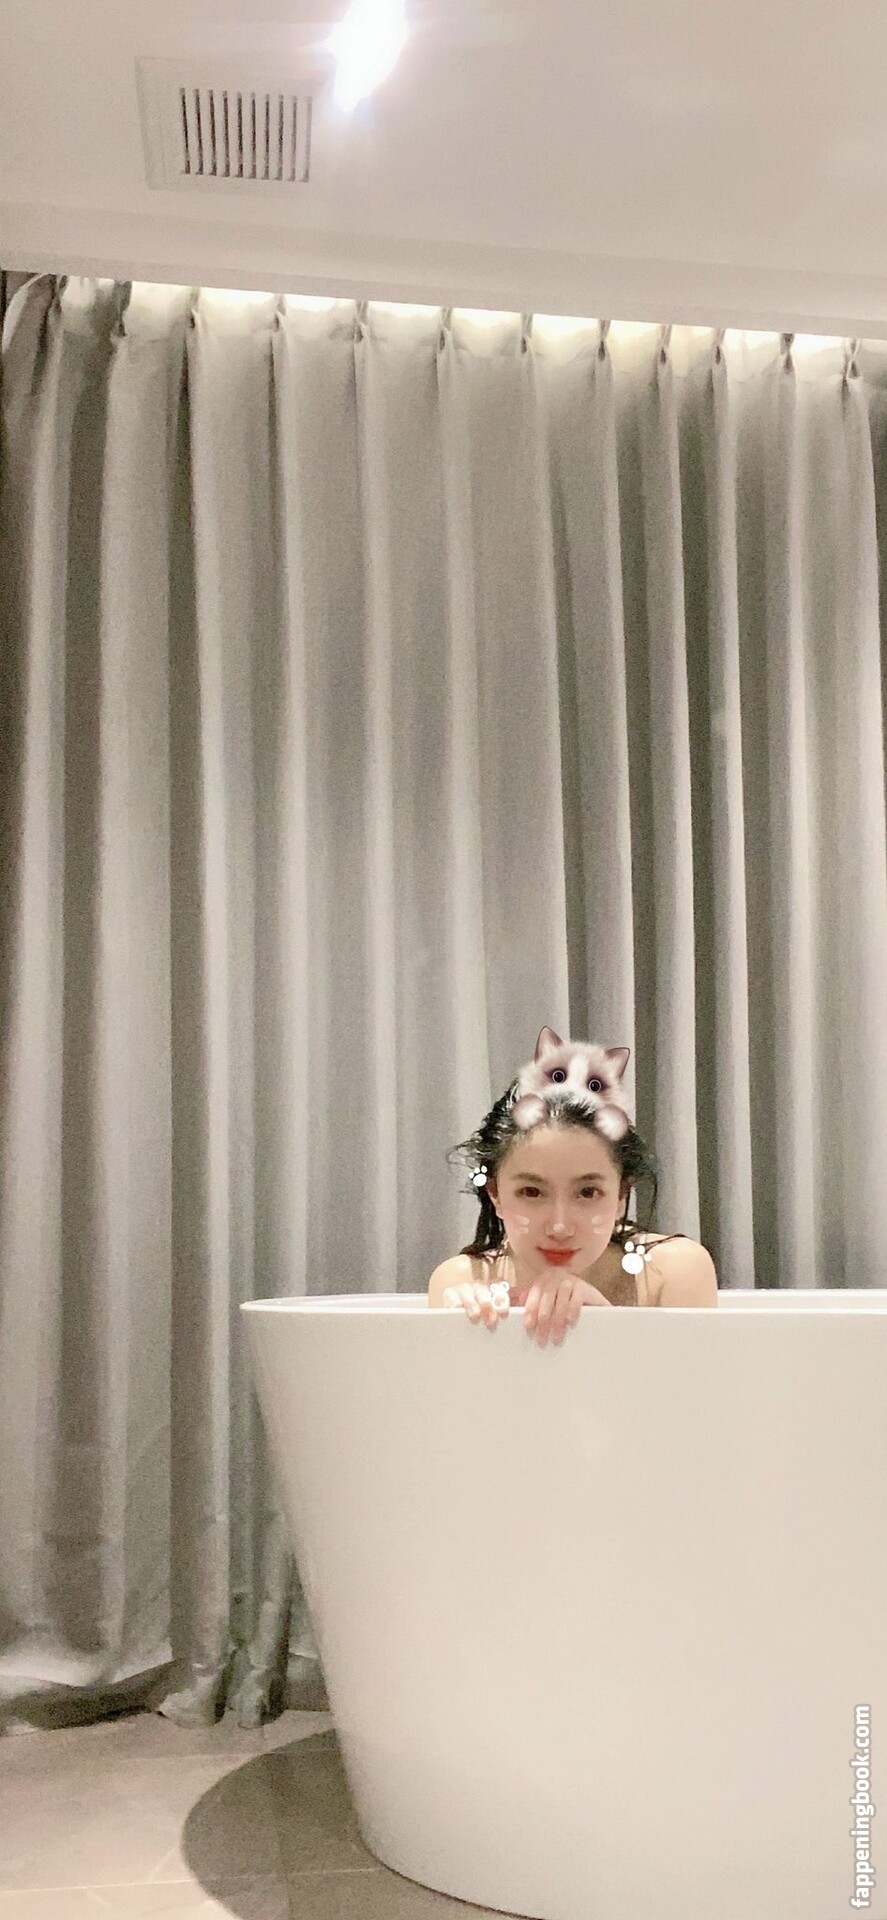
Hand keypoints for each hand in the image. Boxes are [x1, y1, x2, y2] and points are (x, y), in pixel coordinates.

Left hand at [441, 1275, 610, 1344]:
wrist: (593, 1301)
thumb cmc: (564, 1304)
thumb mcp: (547, 1303)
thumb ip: (531, 1302)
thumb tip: (509, 1306)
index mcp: (542, 1279)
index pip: (533, 1296)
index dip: (529, 1312)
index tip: (528, 1328)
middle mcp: (555, 1276)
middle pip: (545, 1299)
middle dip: (543, 1320)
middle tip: (542, 1339)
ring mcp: (571, 1280)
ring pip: (559, 1300)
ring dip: (557, 1320)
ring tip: (556, 1337)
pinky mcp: (585, 1287)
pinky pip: (576, 1299)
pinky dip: (572, 1311)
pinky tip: (570, 1323)